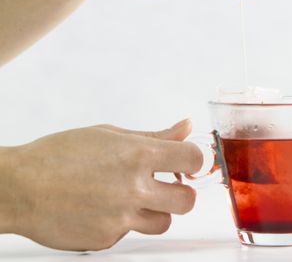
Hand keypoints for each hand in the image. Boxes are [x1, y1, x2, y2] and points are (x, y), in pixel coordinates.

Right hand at [2, 119, 201, 250]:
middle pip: (186, 200)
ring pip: (163, 223)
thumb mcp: (109, 135)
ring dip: (156, 211)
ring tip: (132, 198)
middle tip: (166, 185)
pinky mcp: (106, 240)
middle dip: (180, 192)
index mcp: (137, 156)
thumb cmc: (58, 155)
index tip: (187, 163)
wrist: (19, 187)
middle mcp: (133, 189)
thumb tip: (185, 128)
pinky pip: (130, 235)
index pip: (192, 160)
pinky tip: (104, 209)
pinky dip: (123, 223)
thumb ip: (154, 136)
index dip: (194, 161)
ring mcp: (120, 219)